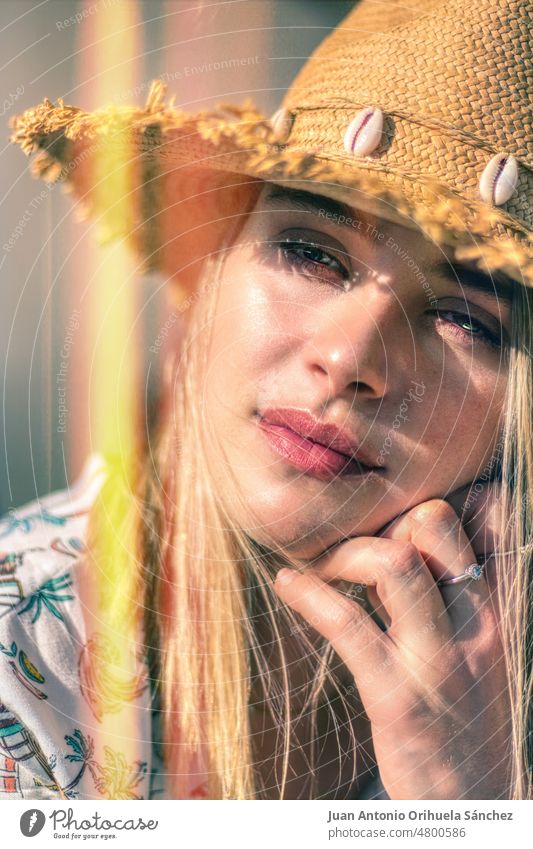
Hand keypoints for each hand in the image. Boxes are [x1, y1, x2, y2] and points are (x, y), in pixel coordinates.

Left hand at [272, 485, 511, 798]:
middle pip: (434, 521)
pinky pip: (347, 625)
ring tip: (322, 563)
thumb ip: (446, 588)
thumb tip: (395, 533)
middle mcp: (482, 622)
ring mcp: (441, 659)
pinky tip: (286, 585)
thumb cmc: (466, 708)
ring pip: (394, 563)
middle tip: (360, 543)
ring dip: (345, 552)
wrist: (476, 801)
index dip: (452, 491)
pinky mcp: (398, 696)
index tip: (408, 510)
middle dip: (386, 517)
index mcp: (503, 603)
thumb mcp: (476, 639)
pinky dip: (308, 595)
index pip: (496, 509)